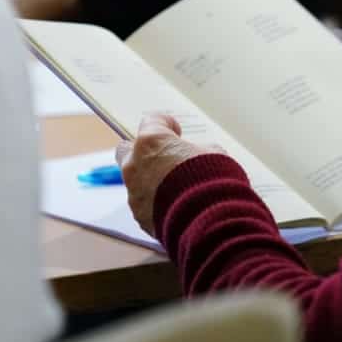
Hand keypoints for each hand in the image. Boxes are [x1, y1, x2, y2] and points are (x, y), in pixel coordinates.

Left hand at [116, 113, 225, 236]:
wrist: (211, 220)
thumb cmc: (213, 181)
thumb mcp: (214, 153)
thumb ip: (197, 150)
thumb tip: (197, 155)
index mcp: (151, 142)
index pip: (151, 121)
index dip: (166, 124)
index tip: (176, 132)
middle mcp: (135, 164)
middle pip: (127, 150)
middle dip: (144, 153)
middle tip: (164, 158)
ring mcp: (134, 192)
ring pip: (135, 180)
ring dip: (150, 181)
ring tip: (175, 189)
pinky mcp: (140, 215)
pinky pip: (144, 204)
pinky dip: (156, 203)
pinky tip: (175, 207)